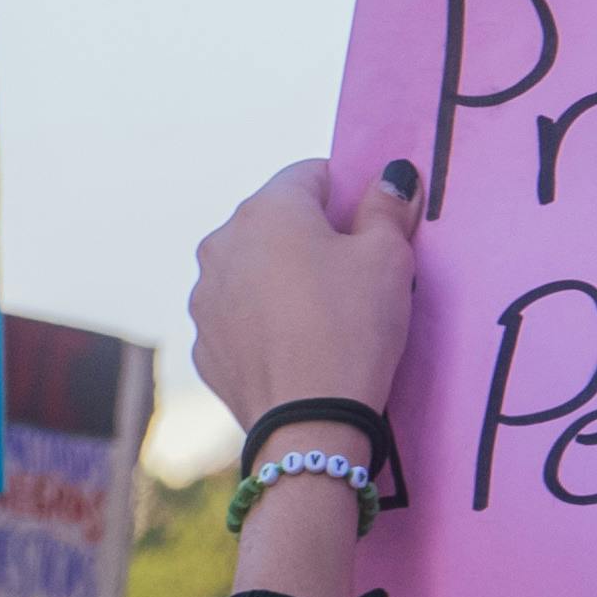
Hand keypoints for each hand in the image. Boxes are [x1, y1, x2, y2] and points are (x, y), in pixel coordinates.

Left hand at [191, 156, 418, 426]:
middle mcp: (222, 244)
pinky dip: (265, 321)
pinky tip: (297, 346)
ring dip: (283, 278)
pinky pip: (240, 317)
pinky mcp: (205, 346)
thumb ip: (387, 207)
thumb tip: (392, 176)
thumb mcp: (388, 257)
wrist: (310, 422)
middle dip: (313, 237)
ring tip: (324, 316)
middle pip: (277, 221)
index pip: (312, 174)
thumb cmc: (353, 326)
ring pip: (253, 269)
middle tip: (354, 275)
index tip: (371, 229)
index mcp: (267, 210)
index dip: (349, 195)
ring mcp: (205, 297)